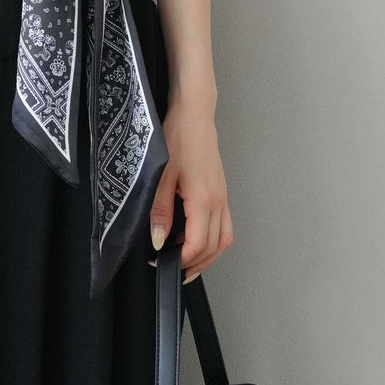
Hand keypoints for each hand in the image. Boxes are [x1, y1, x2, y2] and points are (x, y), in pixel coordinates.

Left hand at [148, 99, 233, 281]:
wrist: (194, 114)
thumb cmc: (177, 138)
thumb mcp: (160, 175)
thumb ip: (160, 211)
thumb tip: (159, 240)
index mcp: (203, 199)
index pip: (199, 244)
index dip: (181, 259)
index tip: (160, 262)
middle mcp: (218, 201)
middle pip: (215, 247)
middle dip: (196, 264)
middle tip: (173, 270)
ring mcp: (223, 196)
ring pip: (224, 238)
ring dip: (208, 255)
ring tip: (186, 261)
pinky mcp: (221, 191)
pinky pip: (224, 225)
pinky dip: (213, 239)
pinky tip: (195, 238)